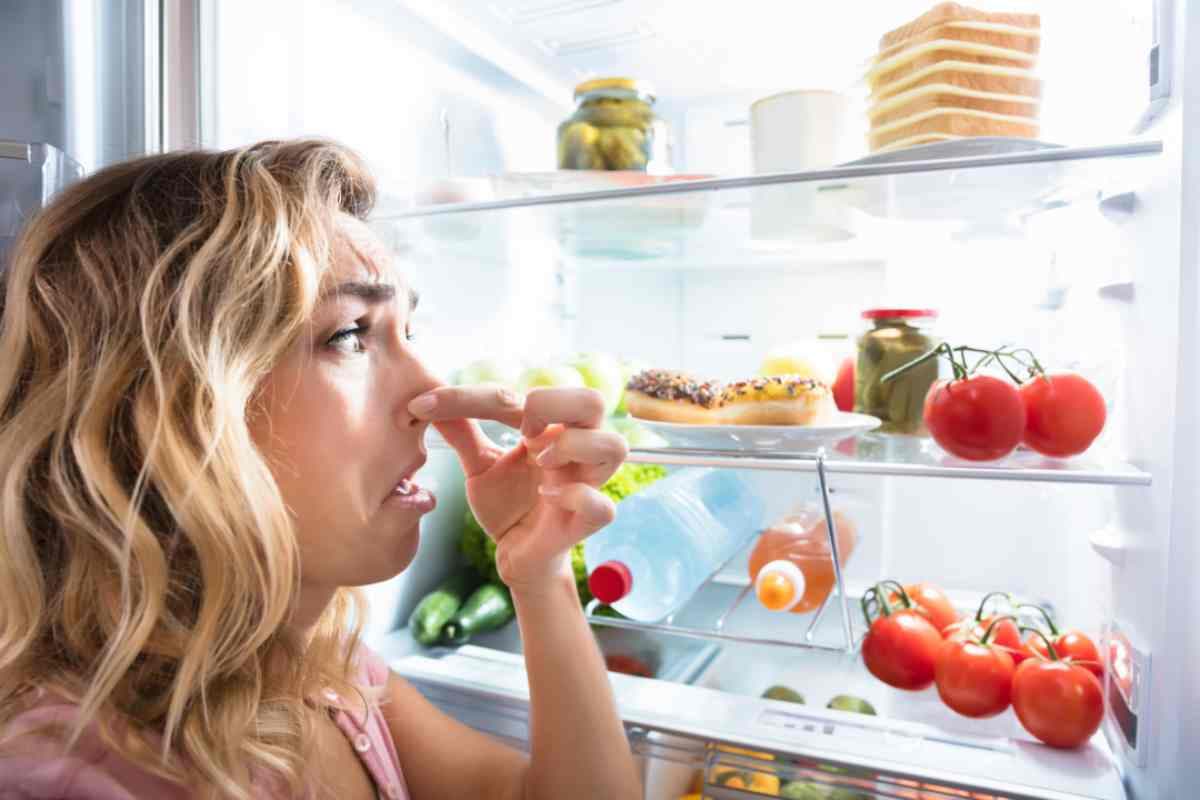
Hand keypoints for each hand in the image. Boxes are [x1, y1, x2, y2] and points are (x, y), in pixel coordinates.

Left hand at [409, 384, 627, 596]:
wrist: (516, 557)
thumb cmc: (507, 506)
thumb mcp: (479, 465)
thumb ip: (462, 432)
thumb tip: (428, 397)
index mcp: (552, 431)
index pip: (526, 393)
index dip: (472, 395)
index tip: (425, 405)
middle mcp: (575, 452)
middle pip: (593, 401)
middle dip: (554, 402)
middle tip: (521, 428)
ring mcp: (585, 486)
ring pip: (613, 446)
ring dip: (571, 445)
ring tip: (538, 459)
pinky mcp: (584, 523)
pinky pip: (602, 506)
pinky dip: (575, 497)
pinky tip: (546, 498)